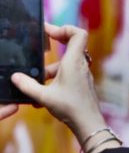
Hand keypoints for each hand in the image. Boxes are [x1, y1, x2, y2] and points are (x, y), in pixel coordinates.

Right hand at [10, 24, 107, 146]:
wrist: (88, 124)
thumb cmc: (70, 107)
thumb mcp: (44, 96)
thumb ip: (28, 86)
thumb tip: (15, 77)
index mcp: (73, 61)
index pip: (78, 33)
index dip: (65, 28)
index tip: (49, 31)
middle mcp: (80, 65)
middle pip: (71, 45)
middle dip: (54, 47)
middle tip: (39, 47)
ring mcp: (82, 75)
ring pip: (65, 64)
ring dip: (49, 71)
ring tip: (35, 84)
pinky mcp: (81, 85)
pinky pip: (67, 76)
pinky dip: (54, 81)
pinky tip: (42, 98)